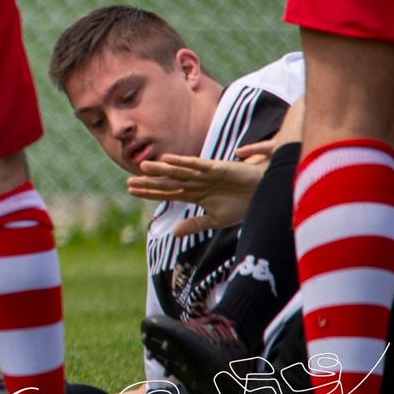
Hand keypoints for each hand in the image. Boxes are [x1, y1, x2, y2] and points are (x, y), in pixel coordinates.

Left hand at [127, 152, 265, 235]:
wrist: (265, 196)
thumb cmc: (242, 206)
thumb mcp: (215, 220)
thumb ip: (195, 225)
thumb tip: (173, 233)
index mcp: (194, 195)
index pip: (166, 193)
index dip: (149, 192)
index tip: (130, 191)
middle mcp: (195, 183)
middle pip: (168, 182)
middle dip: (149, 182)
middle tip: (128, 182)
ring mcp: (204, 175)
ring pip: (177, 172)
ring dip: (160, 170)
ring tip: (142, 167)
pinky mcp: (216, 168)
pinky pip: (196, 164)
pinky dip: (182, 161)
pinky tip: (167, 159)